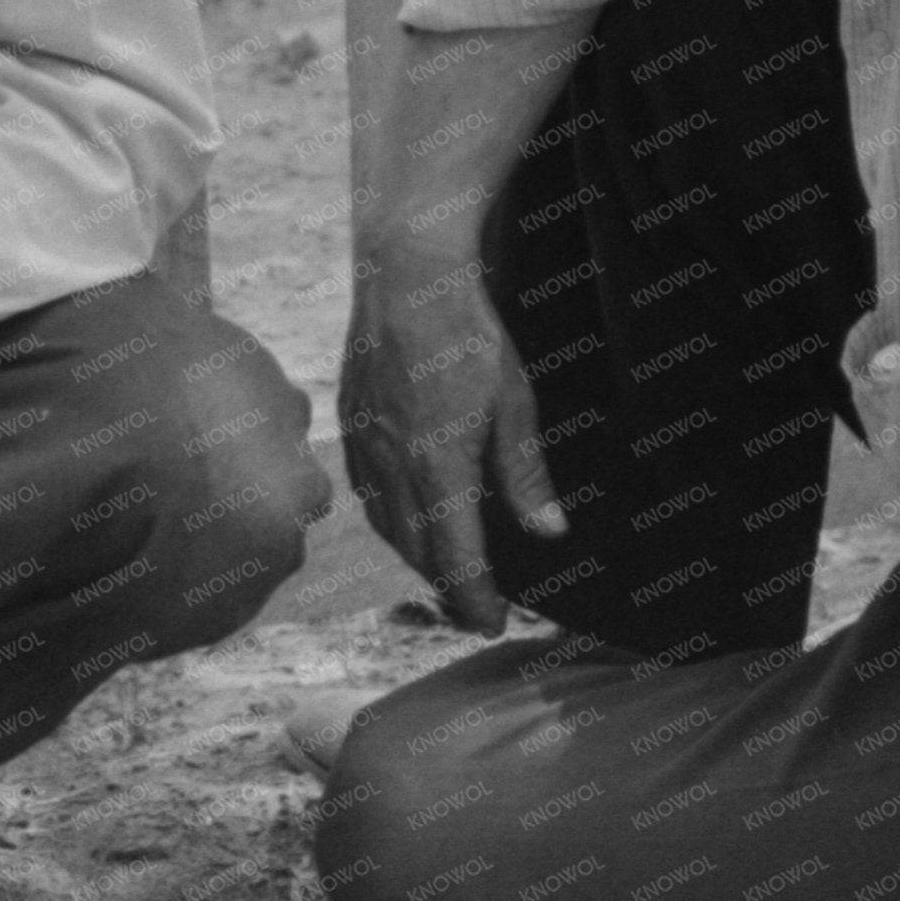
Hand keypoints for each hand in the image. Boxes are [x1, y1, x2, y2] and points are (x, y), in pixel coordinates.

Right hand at [338, 240, 561, 632]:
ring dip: (416, 558)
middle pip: (417, 552)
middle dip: (447, 587)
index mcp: (437, 465)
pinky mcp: (348, 425)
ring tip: (445, 571)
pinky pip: (365, 494)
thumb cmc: (467, 334)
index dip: (475, 598)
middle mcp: (392, 466)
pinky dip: (388, 521)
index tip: (493, 622)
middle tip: (477, 606)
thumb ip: (526, 473)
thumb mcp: (514, 403)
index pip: (455, 556)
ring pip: (386, 527)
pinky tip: (406, 520)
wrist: (405, 278)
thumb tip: (550, 530)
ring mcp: (363, 446)